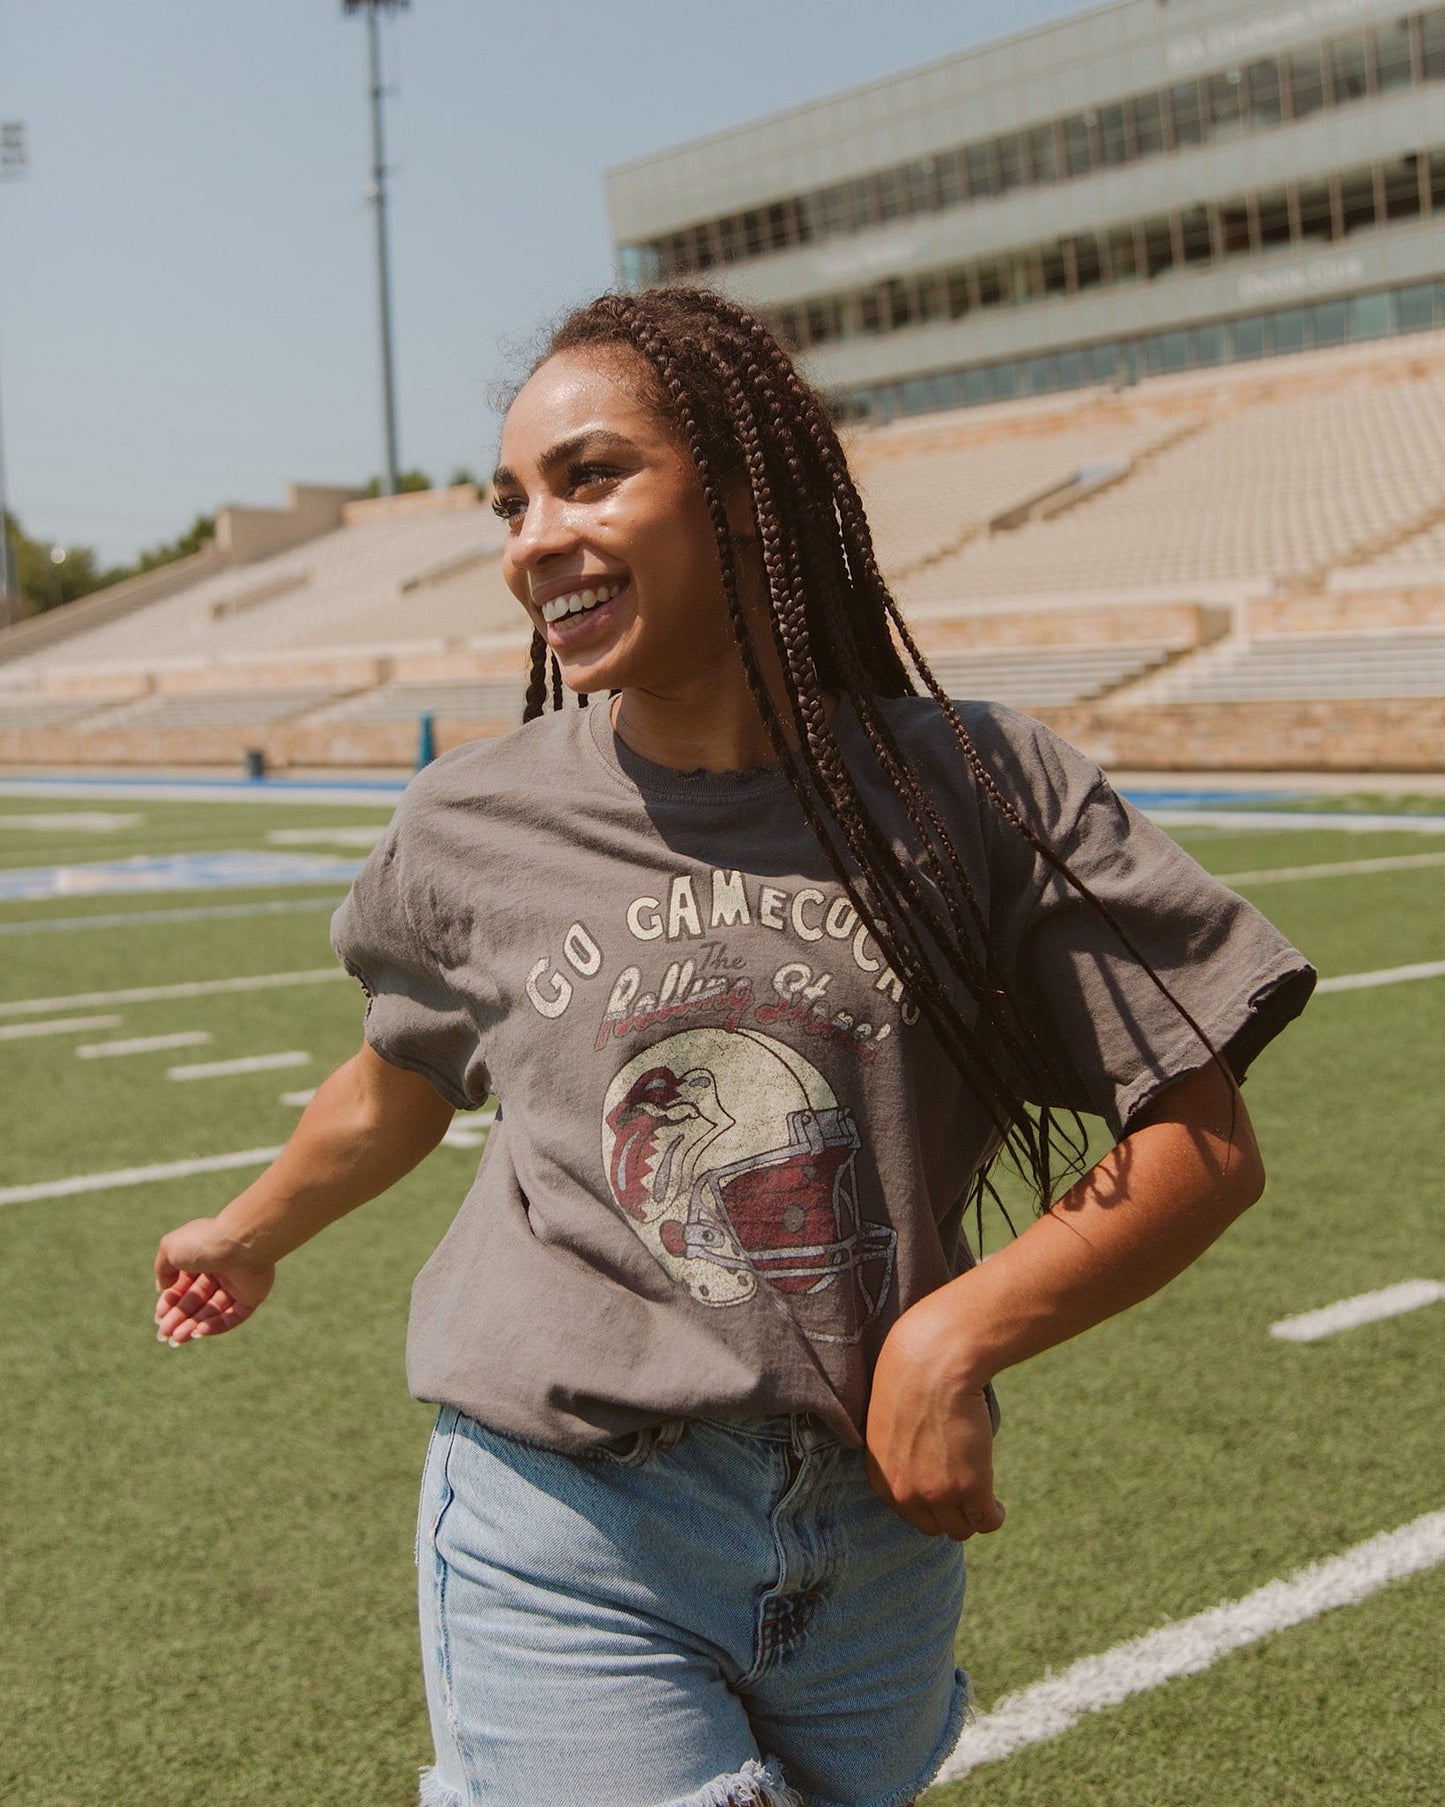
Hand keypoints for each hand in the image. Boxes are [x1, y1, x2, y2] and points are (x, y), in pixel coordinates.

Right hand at [154, 1218, 274, 1345]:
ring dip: (193, 1325)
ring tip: (177, 1338)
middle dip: (179, 1317)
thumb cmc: (202, 1243)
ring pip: (213, 1310)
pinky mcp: (252, 1296)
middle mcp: (221, 1269)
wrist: (240, 1243)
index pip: (184, 1284)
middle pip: (197, 1299)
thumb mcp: (170, 1249)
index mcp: (203, 1255)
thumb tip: (163, 1287)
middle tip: (164, 1334)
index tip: (159, 1316)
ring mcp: (238, 1283)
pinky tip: (199, 1332)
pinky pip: (234, 1316)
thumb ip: (163, 1268)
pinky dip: (216, 1326)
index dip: (170, 1301)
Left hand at [864, 1303, 1005, 1541]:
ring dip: (972, 1515)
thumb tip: (919, 1460)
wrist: (934, 1358)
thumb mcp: (889, 1420)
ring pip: (962, 1528)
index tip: (943, 1491)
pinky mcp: (970, 1487)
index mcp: (881, 1477)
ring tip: (982, 1497)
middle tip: (965, 1492)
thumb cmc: (912, 1374)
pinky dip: (994, 1515)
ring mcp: (937, 1493)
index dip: (928, 1504)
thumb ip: (898, 1451)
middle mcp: (905, 1493)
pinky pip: (987, 1521)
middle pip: (935, 1526)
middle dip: (950, 1512)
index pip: (908, 1512)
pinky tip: (997, 1502)